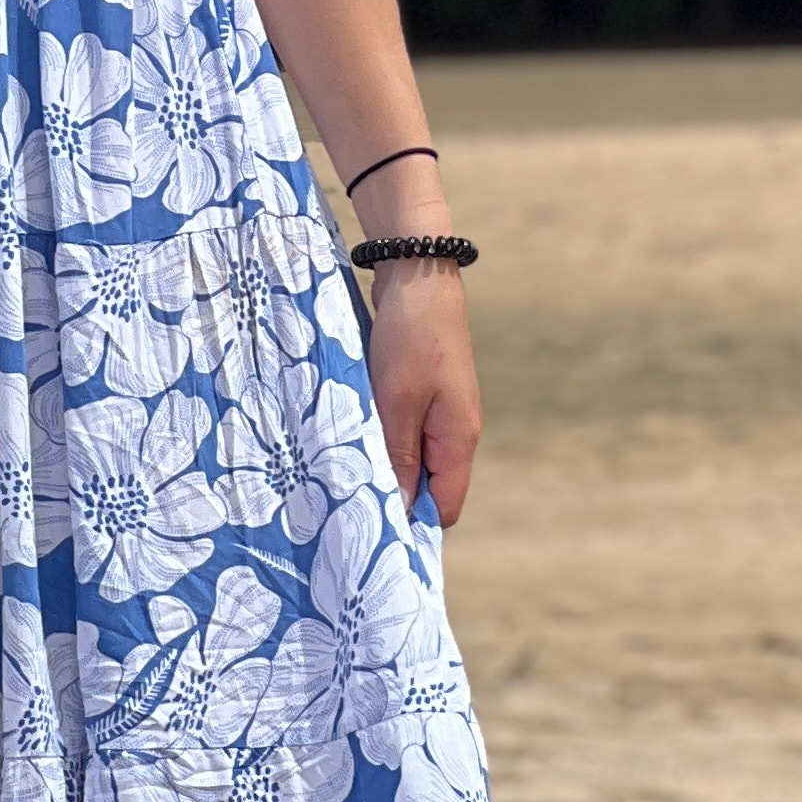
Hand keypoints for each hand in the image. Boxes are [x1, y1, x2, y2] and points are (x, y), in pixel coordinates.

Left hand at [365, 263, 480, 525]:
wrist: (416, 271)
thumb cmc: (411, 337)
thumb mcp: (399, 401)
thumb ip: (399, 456)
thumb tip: (400, 511)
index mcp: (458, 439)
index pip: (444, 507)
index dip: (412, 524)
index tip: (370, 529)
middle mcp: (454, 430)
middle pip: (428, 485)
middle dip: (392, 493)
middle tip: (347, 500)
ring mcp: (440, 409)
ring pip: (412, 455)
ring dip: (383, 461)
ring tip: (343, 468)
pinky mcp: (422, 389)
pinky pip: (404, 428)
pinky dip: (381, 434)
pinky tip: (352, 432)